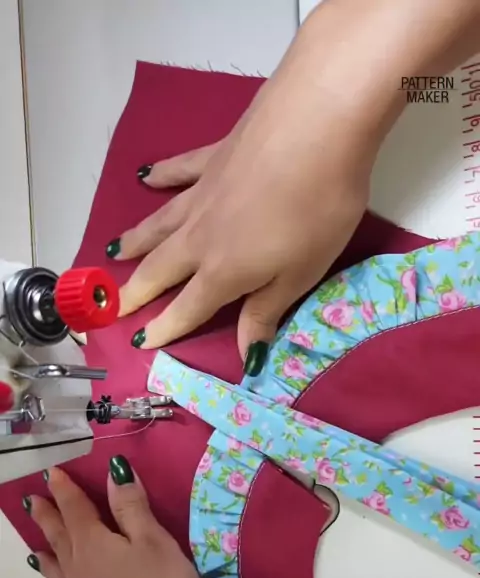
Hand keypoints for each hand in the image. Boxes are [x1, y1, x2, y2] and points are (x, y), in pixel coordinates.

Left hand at [26, 459, 206, 577]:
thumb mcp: (155, 543)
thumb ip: (132, 508)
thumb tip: (112, 472)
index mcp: (94, 547)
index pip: (76, 511)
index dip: (66, 490)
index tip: (52, 474)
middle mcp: (80, 577)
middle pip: (60, 541)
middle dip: (49, 519)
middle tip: (33, 502)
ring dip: (48, 562)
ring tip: (35, 553)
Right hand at [109, 22, 378, 374]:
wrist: (317, 124)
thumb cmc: (317, 210)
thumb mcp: (300, 274)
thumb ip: (266, 312)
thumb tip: (246, 357)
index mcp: (223, 271)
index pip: (188, 308)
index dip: (166, 328)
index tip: (142, 342)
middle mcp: (201, 236)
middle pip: (162, 269)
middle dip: (138, 291)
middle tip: (115, 306)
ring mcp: (203, 192)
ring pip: (160, 224)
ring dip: (138, 241)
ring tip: (116, 252)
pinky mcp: (214, 156)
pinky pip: (179, 172)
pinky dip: (161, 178)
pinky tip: (145, 177)